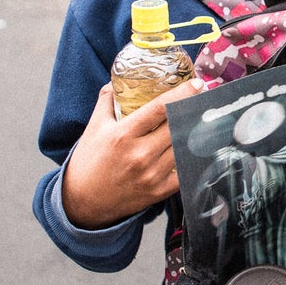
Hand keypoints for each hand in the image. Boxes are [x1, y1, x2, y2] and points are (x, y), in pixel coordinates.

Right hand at [62, 78, 203, 228]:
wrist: (83, 202)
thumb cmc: (89, 161)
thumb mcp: (94, 127)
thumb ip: (107, 101)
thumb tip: (117, 81)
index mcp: (123, 135)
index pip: (159, 108)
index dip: (181, 94)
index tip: (196, 84)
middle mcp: (140, 154)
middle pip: (178, 126)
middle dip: (193, 111)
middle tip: (202, 101)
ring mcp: (152, 174)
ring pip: (184, 147)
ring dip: (194, 133)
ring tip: (200, 122)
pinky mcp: (159, 191)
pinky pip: (185, 171)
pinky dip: (190, 158)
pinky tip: (193, 148)